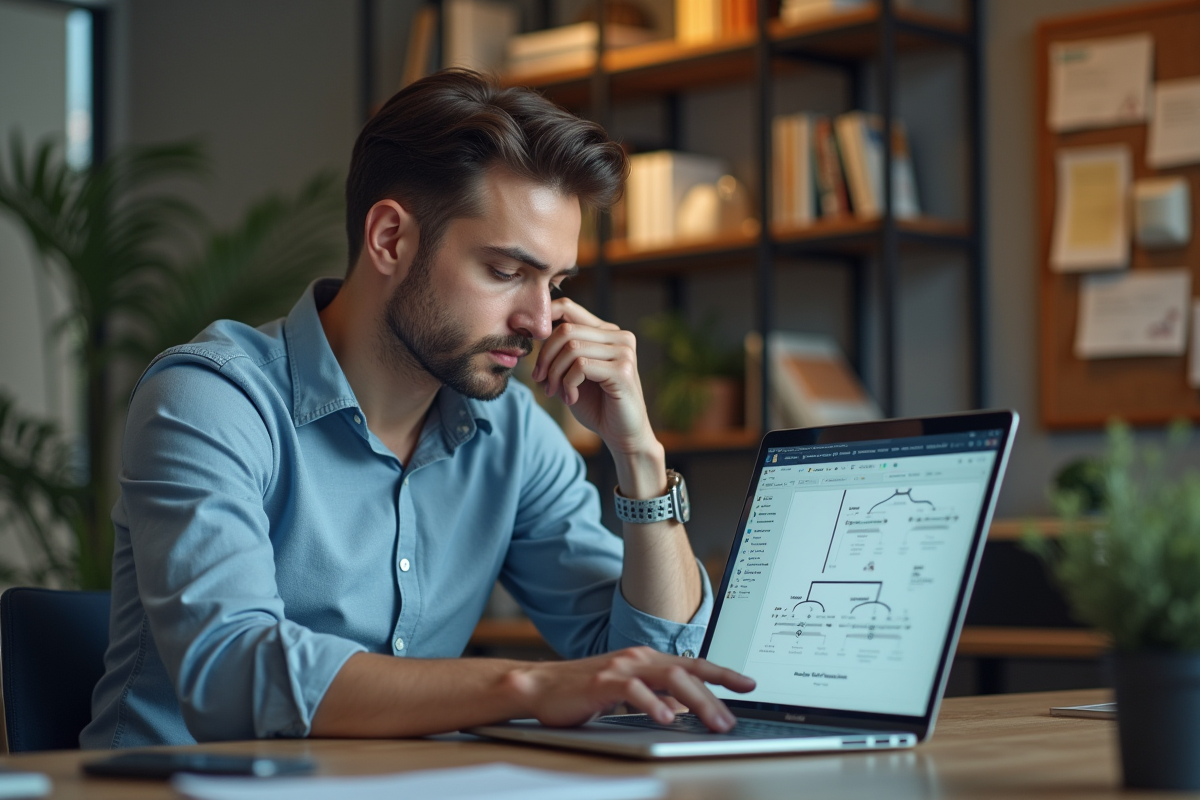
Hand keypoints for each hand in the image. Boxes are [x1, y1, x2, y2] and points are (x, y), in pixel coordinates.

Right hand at [503, 646, 755, 731]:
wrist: (540, 686)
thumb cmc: (583, 692)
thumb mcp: (627, 692)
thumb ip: (656, 695)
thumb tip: (685, 707)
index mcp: (647, 659)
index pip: (693, 663)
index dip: (723, 673)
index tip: (749, 685)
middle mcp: (638, 658)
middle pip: (687, 672)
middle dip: (715, 696)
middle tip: (731, 721)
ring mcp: (620, 667)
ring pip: (669, 677)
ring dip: (695, 701)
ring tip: (712, 722)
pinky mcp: (602, 682)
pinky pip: (633, 690)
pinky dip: (653, 703)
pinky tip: (666, 718)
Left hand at [531, 298, 653, 456]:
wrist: (622, 435)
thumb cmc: (596, 404)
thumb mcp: (571, 373)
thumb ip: (560, 352)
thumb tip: (531, 331)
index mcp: (606, 332)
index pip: (567, 308)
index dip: (542, 319)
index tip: (525, 339)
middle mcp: (619, 336)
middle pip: (565, 330)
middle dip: (545, 357)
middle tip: (540, 380)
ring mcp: (623, 351)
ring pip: (571, 347)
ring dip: (555, 373)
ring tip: (555, 391)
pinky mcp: (623, 369)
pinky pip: (580, 365)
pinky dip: (568, 384)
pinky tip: (571, 399)